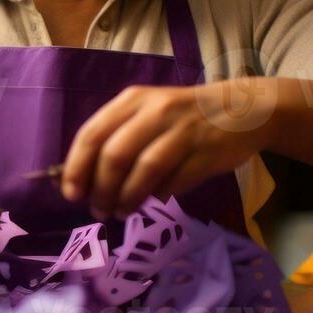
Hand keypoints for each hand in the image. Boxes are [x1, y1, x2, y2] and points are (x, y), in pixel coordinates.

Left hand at [61, 79, 279, 218]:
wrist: (242, 109)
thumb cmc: (181, 117)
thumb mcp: (146, 114)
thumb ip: (116, 139)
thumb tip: (82, 181)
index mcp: (132, 100)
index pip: (92, 134)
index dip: (76, 167)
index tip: (70, 194)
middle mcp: (156, 111)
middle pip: (115, 155)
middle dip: (101, 189)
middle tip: (98, 210)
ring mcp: (184, 130)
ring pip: (145, 169)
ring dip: (128, 197)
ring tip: (121, 212)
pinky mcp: (207, 151)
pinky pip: (176, 180)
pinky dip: (161, 194)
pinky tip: (155, 199)